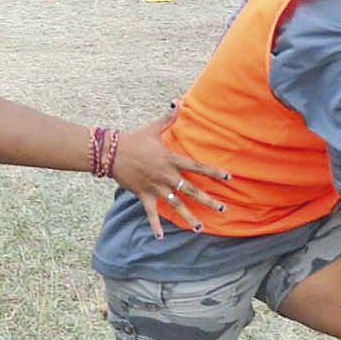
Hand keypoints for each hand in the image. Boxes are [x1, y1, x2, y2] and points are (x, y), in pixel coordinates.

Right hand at [112, 111, 229, 236]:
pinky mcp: (144, 195)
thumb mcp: (153, 128)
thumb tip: (178, 101)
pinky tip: (161, 238)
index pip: (197, 167)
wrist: (111, 152)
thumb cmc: (134, 139)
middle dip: (208, 201)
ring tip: (200, 228)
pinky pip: (151, 213)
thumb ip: (169, 117)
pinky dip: (155, 226)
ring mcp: (156, 187)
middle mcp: (166, 175)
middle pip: (191, 190)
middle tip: (223, 210)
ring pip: (176, 205)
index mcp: (171, 159)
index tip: (229, 178)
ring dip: (188, 217)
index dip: (214, 172)